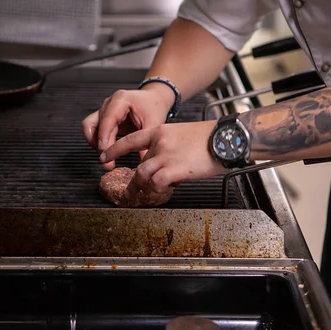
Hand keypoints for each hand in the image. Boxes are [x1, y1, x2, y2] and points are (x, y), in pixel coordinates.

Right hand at [81, 83, 174, 169]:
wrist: (153, 99)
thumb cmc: (153, 107)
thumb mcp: (154, 123)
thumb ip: (146, 141)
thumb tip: (142, 162)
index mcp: (121, 100)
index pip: (107, 120)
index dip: (104, 138)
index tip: (106, 154)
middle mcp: (109, 103)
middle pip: (95, 125)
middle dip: (100, 146)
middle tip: (107, 163)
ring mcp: (104, 109)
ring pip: (89, 127)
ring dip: (95, 143)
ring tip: (107, 156)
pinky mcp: (103, 117)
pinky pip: (92, 129)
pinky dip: (96, 141)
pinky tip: (107, 150)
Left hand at [99, 120, 224, 197]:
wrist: (226, 138)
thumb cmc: (210, 138)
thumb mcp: (183, 135)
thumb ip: (169, 147)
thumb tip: (163, 164)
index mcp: (160, 132)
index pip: (130, 140)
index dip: (115, 149)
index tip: (104, 156)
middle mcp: (159, 143)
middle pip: (138, 164)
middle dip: (133, 181)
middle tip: (128, 192)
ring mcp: (166, 156)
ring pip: (142, 175)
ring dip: (140, 189)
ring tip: (138, 198)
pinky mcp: (174, 169)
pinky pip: (156, 183)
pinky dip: (156, 190)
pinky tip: (160, 192)